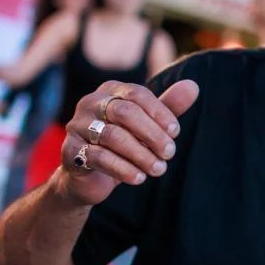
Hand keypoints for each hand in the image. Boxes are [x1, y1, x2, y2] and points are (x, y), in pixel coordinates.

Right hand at [53, 79, 199, 206]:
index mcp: (110, 91)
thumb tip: (193, 86)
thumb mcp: (148, 125)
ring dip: (141, 155)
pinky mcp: (70, 151)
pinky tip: (139, 178)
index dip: (159, 113)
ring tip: (158, 169)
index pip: (137, 94)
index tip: (176, 133)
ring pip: (113, 137)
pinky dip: (123, 169)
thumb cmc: (123, 144)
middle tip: (170, 153)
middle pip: (125, 112)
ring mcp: (77, 126)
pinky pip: (99, 157)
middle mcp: (90, 103)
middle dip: (152, 134)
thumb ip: (169, 106)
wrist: (89, 177)